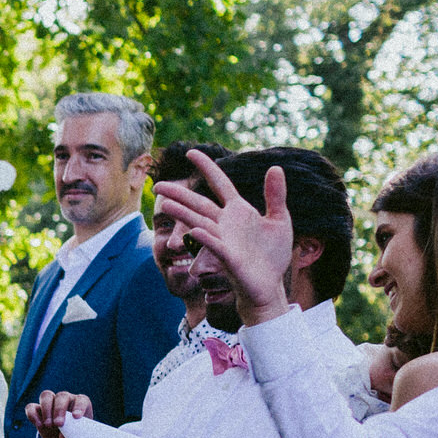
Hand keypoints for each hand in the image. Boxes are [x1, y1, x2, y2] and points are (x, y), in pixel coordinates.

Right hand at [25, 391, 93, 437]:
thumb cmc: (74, 435)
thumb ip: (72, 437)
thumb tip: (62, 437)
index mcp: (80, 403)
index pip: (81, 400)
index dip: (79, 407)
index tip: (76, 417)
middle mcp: (65, 399)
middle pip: (62, 396)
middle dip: (59, 410)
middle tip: (58, 424)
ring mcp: (50, 402)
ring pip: (46, 396)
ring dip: (46, 410)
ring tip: (48, 425)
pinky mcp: (37, 409)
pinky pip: (31, 407)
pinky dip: (33, 415)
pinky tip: (39, 425)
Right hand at [154, 150, 294, 325]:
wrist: (269, 285)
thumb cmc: (272, 254)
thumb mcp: (280, 220)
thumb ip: (275, 195)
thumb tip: (275, 167)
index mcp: (238, 211)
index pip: (219, 184)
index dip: (207, 168)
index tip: (191, 152)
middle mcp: (225, 224)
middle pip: (198, 204)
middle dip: (178, 194)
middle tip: (158, 185)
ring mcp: (224, 240)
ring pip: (199, 223)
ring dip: (182, 214)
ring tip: (164, 205)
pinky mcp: (229, 257)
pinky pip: (214, 245)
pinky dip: (205, 238)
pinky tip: (195, 231)